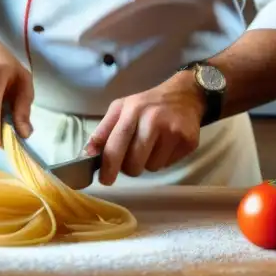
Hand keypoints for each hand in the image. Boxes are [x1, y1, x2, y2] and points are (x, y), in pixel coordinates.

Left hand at [83, 76, 204, 184]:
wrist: (184, 96)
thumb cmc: (147, 104)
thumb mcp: (121, 109)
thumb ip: (103, 131)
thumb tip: (87, 154)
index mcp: (131, 110)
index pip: (116, 144)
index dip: (108, 166)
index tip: (105, 180)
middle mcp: (152, 120)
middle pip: (133, 163)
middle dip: (129, 166)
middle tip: (133, 156)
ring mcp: (172, 131)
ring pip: (151, 168)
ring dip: (147, 163)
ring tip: (151, 146)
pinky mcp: (188, 142)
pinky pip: (167, 165)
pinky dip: (163, 160)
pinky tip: (165, 145)